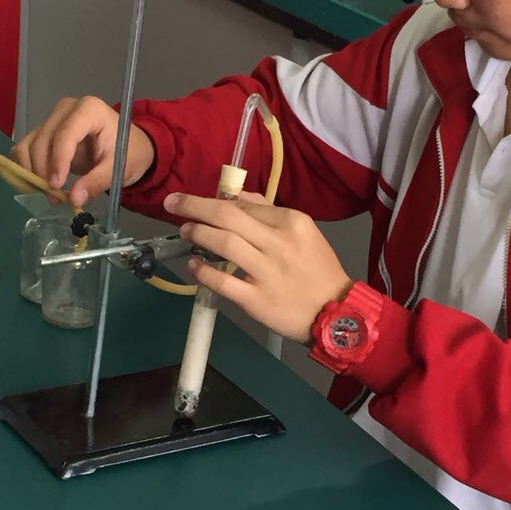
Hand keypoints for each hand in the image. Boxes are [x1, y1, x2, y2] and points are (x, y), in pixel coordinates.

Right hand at [13, 95, 154, 207]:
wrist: (127, 146)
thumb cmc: (128, 151)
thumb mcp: (118, 168)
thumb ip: (96, 182)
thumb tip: (74, 199)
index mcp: (89, 110)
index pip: (65, 134)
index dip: (58, 161)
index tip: (56, 186)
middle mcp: (66, 109)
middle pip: (43, 140)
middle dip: (44, 171)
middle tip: (54, 198)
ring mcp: (52, 119)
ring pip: (29, 145)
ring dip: (32, 172)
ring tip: (48, 194)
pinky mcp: (43, 132)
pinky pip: (24, 149)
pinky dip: (25, 168)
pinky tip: (36, 185)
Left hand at [166, 190, 352, 342]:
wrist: (337, 313)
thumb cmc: (318, 271)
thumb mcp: (304, 233)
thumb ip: (270, 213)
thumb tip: (237, 196)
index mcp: (292, 222)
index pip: (246, 205)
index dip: (214, 200)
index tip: (195, 201)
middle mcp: (279, 243)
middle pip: (229, 217)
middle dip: (195, 206)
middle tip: (172, 203)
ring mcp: (267, 272)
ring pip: (224, 244)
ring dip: (199, 234)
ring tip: (186, 231)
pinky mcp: (257, 300)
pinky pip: (223, 282)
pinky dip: (203, 272)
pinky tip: (194, 265)